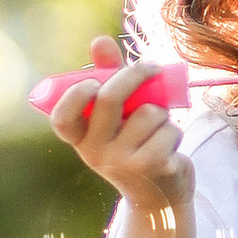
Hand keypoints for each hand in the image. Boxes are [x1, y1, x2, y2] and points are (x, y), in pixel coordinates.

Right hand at [47, 34, 190, 213]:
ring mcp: (125, 163)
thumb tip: (99, 40)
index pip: (63, 119)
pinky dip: (175, 131)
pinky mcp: (154, 168)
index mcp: (82, 141)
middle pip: (110, 98)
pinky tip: (168, 148)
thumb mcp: (117, 117)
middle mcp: (97, 154)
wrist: (158, 198)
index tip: (93, 82)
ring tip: (157, 130)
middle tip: (151, 67)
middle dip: (134, 74)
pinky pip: (169, 129)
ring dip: (161, 114)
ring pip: (149, 112)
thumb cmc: (134, 145)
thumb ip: (108, 77)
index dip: (75, 96)